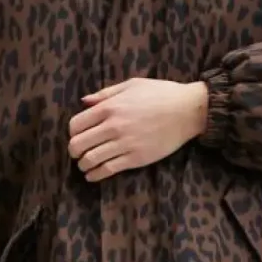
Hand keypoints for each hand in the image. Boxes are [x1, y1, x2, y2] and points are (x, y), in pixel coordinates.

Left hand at [69, 77, 207, 180]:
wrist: (188, 110)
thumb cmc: (161, 94)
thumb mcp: (132, 85)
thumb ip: (106, 93)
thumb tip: (84, 101)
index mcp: (110, 107)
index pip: (76, 124)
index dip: (72, 133)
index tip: (76, 136)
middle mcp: (113, 126)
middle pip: (79, 144)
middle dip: (74, 151)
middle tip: (77, 153)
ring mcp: (125, 144)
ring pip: (91, 159)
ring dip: (83, 165)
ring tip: (84, 165)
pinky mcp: (136, 158)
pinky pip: (108, 170)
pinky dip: (95, 175)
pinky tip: (93, 176)